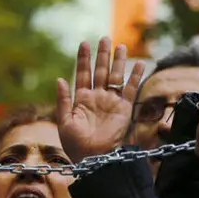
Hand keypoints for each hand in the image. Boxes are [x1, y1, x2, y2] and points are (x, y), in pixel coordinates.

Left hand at [56, 38, 144, 162]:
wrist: (93, 159)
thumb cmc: (76, 145)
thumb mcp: (64, 122)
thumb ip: (63, 100)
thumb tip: (59, 79)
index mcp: (81, 99)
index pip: (82, 74)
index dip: (83, 59)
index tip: (84, 43)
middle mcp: (97, 98)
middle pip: (100, 71)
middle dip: (102, 55)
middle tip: (104, 38)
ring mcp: (111, 102)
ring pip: (116, 77)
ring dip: (118, 62)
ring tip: (120, 46)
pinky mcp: (124, 109)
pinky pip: (130, 90)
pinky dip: (135, 77)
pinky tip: (138, 64)